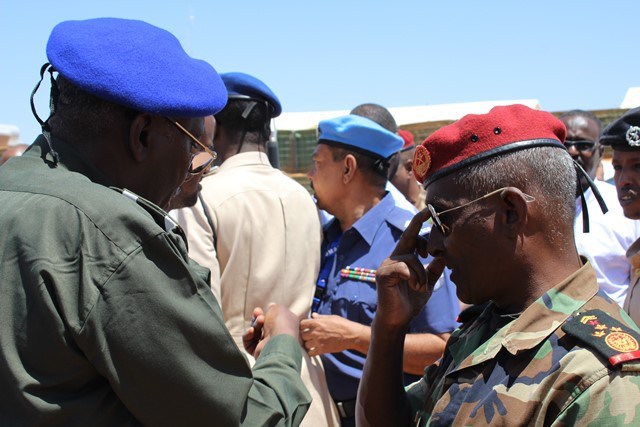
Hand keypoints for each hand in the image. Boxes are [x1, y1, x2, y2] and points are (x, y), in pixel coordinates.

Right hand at [243, 304, 300, 357]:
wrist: (279, 342)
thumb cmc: (281, 323)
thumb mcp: (279, 309)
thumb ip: (273, 308)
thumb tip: (271, 306)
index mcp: (286, 327)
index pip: (274, 320)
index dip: (266, 313)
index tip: (261, 309)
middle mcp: (278, 337)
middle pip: (263, 325)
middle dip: (258, 318)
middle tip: (257, 312)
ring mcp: (268, 345)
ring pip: (255, 333)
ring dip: (255, 325)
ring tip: (259, 321)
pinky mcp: (259, 353)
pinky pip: (249, 343)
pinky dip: (248, 336)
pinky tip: (251, 331)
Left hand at [300, 313, 365, 355]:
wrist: (351, 335)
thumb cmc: (342, 324)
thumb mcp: (331, 317)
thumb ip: (320, 317)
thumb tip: (313, 315)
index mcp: (316, 322)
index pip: (302, 324)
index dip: (302, 326)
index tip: (305, 328)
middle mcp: (315, 332)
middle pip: (302, 335)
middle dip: (305, 336)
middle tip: (308, 336)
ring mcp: (318, 341)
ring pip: (306, 345)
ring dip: (308, 344)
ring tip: (311, 343)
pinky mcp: (322, 350)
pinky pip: (311, 353)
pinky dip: (311, 352)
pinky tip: (314, 350)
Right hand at [375, 208, 445, 328]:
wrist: (398, 319)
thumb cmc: (410, 302)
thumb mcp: (426, 284)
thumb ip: (433, 271)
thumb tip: (443, 257)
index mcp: (404, 258)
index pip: (412, 236)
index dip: (419, 222)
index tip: (430, 210)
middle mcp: (394, 258)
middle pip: (408, 237)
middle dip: (418, 225)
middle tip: (430, 216)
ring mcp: (387, 265)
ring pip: (411, 258)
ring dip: (421, 274)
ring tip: (421, 288)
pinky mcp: (383, 274)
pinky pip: (405, 268)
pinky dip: (414, 278)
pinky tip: (415, 288)